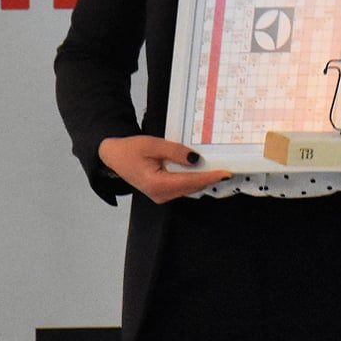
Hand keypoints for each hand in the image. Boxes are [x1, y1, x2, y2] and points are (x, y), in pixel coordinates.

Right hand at [98, 136, 231, 203]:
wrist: (114, 156)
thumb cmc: (129, 150)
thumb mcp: (153, 144)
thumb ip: (175, 152)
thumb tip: (195, 159)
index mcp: (156, 184)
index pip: (189, 181)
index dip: (209, 177)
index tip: (224, 173)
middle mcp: (159, 194)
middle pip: (191, 187)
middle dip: (209, 178)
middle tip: (226, 168)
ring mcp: (161, 196)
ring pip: (188, 188)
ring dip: (202, 179)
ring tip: (217, 168)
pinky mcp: (162, 192)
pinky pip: (182, 187)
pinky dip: (193, 179)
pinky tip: (201, 170)